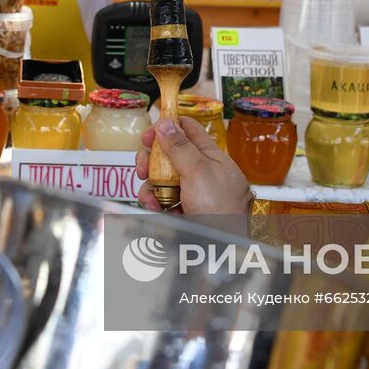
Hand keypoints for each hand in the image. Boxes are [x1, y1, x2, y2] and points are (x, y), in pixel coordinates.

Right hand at [135, 116, 252, 213]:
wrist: (224, 245)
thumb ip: (180, 146)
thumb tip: (166, 123)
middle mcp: (199, 170)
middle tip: (144, 168)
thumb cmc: (221, 208)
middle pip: (168, 153)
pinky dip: (154, 201)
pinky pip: (161, 197)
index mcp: (209, 155)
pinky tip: (156, 207)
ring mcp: (190, 189)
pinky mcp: (181, 206)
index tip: (149, 135)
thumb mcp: (199, 171)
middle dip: (151, 159)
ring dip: (150, 184)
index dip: (167, 126)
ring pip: (161, 177)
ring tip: (152, 195)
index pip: (187, 128)